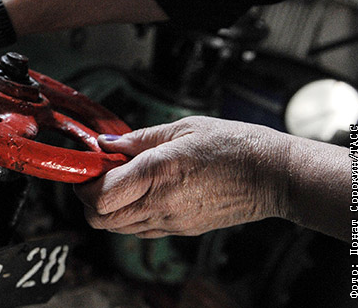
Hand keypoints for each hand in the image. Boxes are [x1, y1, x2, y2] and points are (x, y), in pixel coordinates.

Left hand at [74, 116, 289, 237]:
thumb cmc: (232, 144)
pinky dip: (128, 216)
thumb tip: (107, 143)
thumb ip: (139, 138)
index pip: (100, 195)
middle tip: (99, 175)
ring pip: (116, 228)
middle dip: (89, 198)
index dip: (85, 182)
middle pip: (99, 219)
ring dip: (107, 209)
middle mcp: (159, 203)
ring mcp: (170, 221)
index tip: (89, 165)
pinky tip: (141, 194)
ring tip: (121, 182)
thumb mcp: (183, 128)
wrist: (272, 175)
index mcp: (157, 172)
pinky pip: (140, 231)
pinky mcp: (181, 230)